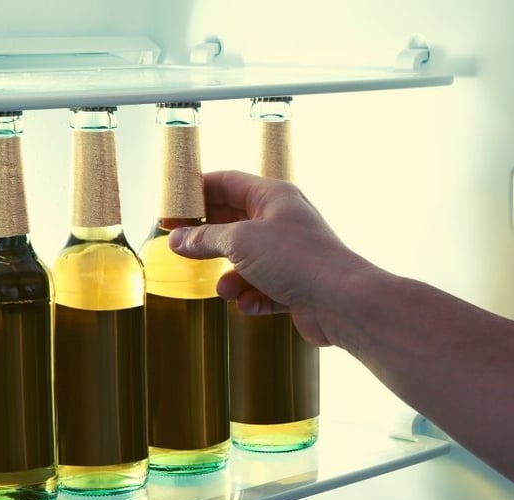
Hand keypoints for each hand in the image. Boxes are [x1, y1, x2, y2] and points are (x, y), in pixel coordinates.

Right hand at [169, 170, 369, 345]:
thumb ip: (206, 239)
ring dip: (231, 277)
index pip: (227, 183)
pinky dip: (252, 296)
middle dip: (209, 239)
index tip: (171, 208)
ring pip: (246, 261)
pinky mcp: (295, 285)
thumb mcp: (241, 242)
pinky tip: (249, 303)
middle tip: (182, 249)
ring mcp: (290, 254)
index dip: (197, 192)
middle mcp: (282, 221)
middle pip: (234, 223)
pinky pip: (262, 288)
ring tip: (226, 289)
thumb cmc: (298, 259)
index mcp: (273, 197)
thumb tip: (178, 240)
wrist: (342, 301)